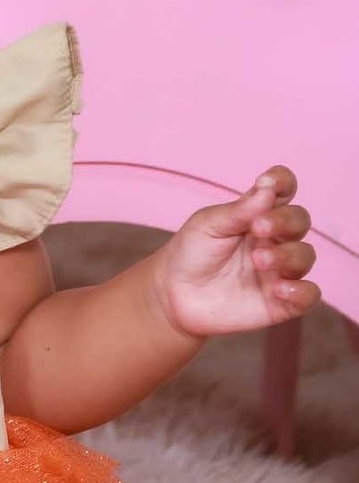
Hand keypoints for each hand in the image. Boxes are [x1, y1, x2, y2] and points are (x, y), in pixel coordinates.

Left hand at [150, 165, 319, 338]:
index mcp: (258, 214)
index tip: (268, 182)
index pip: (283, 190)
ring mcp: (280, 270)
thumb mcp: (208, 225)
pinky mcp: (281, 301)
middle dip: (284, 221)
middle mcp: (275, 239)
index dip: (282, 182)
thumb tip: (268, 189)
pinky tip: (279, 289)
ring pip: (305, 255)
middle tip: (258, 227)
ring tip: (258, 260)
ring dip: (288, 255)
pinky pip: (308, 294)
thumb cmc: (191, 253)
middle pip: (299, 221)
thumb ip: (239, 210)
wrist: (172, 295)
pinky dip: (302, 291)